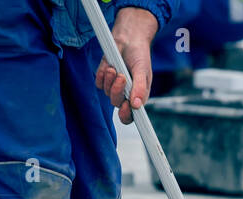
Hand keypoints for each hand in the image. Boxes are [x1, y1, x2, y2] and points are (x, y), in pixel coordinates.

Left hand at [95, 7, 157, 123]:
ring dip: (110, 80)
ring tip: (116, 68)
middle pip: (117, 103)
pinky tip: (109, 66)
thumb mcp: (143, 71)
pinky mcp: (104, 78)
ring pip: (106, 93)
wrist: (128, 39)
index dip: (127, 114)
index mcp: (138, 96)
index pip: (131, 115)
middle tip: (122, 76)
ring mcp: (114, 87)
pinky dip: (102, 75)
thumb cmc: (139, 55)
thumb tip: (137, 105)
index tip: (126, 106)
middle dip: (117, 91)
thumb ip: (140, 88)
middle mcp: (125, 94)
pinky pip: (99, 83)